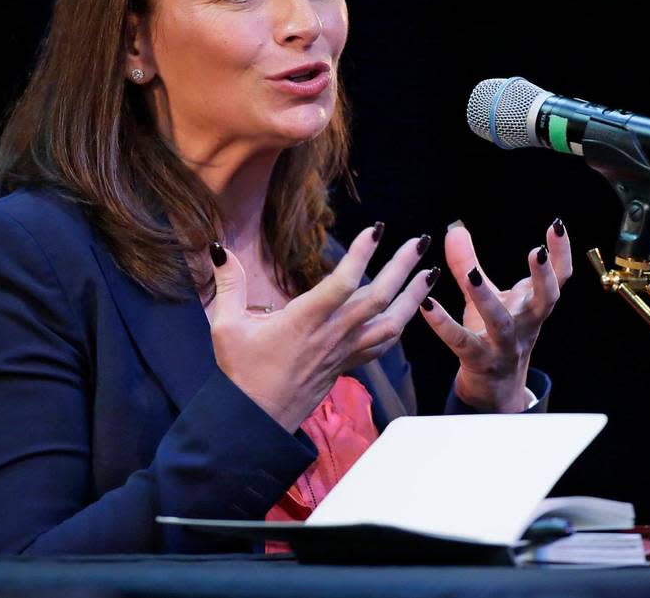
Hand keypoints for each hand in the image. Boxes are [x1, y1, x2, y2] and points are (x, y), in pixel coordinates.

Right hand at [207, 225, 434, 432]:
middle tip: (420, 240)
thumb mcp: (225, 327)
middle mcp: (331, 335)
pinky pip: (383, 344)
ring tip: (429, 271)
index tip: (376, 228)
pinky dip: (401, 324)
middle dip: (401, 267)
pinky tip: (410, 310)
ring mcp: (344, 352)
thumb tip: (219, 248)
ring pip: (390, 323)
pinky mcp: (348, 365)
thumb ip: (228, 285)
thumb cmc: (241, 374)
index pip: (341, 283)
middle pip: (376, 298)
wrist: (256, 421)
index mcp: (303, 322)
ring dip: (412, 296)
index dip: (361, 255)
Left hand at [419, 219, 571, 411]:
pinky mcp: (477, 360)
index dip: (561, 254)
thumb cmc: (495, 334)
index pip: (558, 278)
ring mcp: (503, 345)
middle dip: (544, 277)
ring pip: (500, 323)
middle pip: (545, 301)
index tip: (557, 226)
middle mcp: (525, 325)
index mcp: (533, 305)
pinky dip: (443, 324)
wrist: (495, 388)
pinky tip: (426, 305)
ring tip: (471, 276)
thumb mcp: (488, 296)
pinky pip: (460, 342)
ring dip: (487, 299)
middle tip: (537, 252)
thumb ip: (470, 262)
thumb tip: (454, 227)